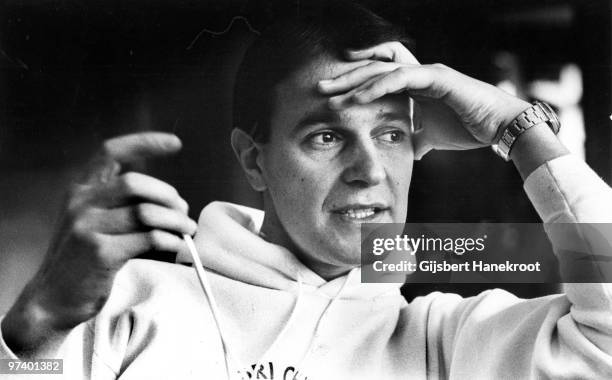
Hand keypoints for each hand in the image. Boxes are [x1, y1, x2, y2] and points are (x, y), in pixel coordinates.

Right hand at [2, 132, 196, 353]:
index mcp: (80, 190)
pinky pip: (149, 238)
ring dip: (176, 221)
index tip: (175, 143)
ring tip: (187, 230)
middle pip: (135, 183)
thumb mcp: (93, 223)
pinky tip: (176, 246)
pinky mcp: (100, 253)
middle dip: (168, 194)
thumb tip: (173, 201)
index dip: (144, 143)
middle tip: (183, 211)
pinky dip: (171, 240)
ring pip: (146, 212)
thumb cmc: (82, 260)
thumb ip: (121, 206)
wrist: (52, 300)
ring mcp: (88, 228)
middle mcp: (80, 203)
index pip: (111, 152)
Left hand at [317, 42, 529, 158]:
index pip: (376, 78)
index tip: (329, 98)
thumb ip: (414, 138)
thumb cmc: (467, 128)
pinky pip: (400, 77)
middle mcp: (416, 74)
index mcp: (413, 85)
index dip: (353, 84)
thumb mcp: (430, 136)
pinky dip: (377, 86)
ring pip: (381, 70)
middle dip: (344, 78)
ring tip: (330, 94)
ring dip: (354, 81)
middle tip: (319, 88)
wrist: (499, 127)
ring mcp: (425, 73)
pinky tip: (358, 98)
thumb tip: (405, 153)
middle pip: (372, 69)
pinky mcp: (436, 77)